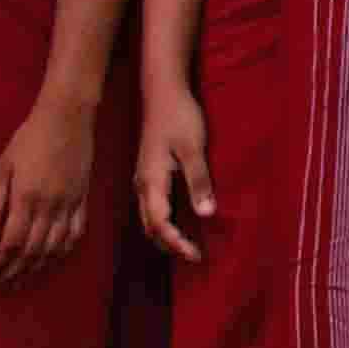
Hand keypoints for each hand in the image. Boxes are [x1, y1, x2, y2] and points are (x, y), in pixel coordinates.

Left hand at [0, 93, 97, 289]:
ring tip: (21, 281)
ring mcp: (69, 205)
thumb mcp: (3, 166)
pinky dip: (63, 252)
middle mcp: (50, 207)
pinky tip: (52, 260)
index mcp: (26, 199)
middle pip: (31, 252)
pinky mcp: (82, 200)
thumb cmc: (30, 138)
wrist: (68, 117)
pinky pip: (75, 234)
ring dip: (36, 269)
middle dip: (12, 273)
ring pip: (53, 248)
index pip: (10, 244)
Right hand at [134, 86, 216, 262]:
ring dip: (165, 234)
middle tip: (194, 255)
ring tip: (186, 245)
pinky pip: (151, 206)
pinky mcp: (148, 173)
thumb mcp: (193, 148)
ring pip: (148, 217)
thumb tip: (206, 214)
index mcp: (151, 182)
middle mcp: (142, 185)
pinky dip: (162, 221)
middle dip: (170, 244)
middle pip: (150, 226)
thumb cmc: (179, 117)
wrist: (163, 92)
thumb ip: (199, 181)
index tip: (196, 255)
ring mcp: (142, 179)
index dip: (177, 243)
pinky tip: (178, 220)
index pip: (160, 224)